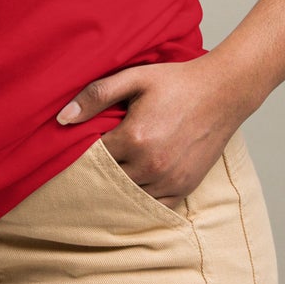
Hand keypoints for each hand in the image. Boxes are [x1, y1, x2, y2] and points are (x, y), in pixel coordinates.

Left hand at [56, 56, 255, 207]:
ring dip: (117, 186)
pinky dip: (140, 198)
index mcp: (135, 137)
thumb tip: (62, 118)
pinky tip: (130, 185)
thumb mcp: (133, 78)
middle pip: (108, 179)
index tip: (74, 146)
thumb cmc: (175, 82)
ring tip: (107, 172)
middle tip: (85, 164)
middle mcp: (152, 164)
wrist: (222, 92)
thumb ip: (95, 96)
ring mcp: (171, 180)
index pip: (93, 156)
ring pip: (129, 195)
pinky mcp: (185, 187)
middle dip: (96, 171)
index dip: (81, 152)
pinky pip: (154, 205)